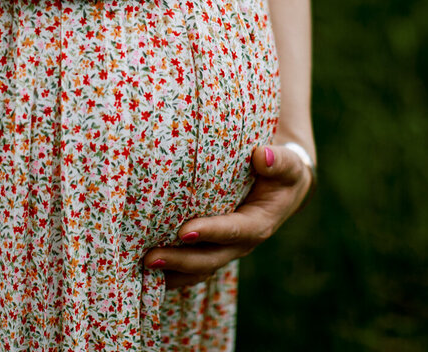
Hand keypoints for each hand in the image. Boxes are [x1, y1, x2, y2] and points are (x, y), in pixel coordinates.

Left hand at [143, 144, 313, 288]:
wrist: (282, 189)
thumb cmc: (282, 173)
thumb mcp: (287, 166)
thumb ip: (279, 161)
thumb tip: (262, 155)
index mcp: (258, 224)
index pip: (233, 231)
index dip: (210, 232)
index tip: (184, 231)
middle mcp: (240, 244)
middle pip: (209, 259)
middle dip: (180, 260)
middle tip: (150, 257)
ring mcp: (224, 250)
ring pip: (196, 270)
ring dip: (170, 271)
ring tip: (140, 267)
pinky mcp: (211, 249)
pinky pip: (190, 267)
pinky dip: (169, 270)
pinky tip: (142, 269)